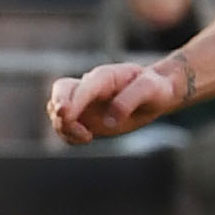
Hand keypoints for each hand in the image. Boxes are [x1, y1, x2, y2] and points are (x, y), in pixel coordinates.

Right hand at [49, 58, 187, 144]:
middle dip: (58, 108)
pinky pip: (65, 125)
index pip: (83, 87)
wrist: (157, 93)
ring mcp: (84, 100)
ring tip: (87, 137)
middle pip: (60, 90)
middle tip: (69, 124)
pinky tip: (86, 138)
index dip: (72, 101)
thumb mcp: (150, 89)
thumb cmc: (154, 88)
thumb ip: (130, 100)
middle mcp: (90, 85)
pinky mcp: (84, 116)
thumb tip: (109, 121)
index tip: (67, 116)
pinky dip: (67, 134)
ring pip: (57, 108)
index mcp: (106, 76)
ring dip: (63, 125)